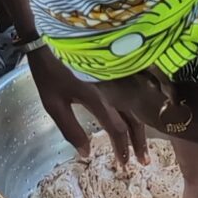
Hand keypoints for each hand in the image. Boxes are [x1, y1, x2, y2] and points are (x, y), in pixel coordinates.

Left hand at [31, 52, 149, 162]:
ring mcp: (122, 76)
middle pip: (135, 120)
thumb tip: (86, 153)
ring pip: (140, 106)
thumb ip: (71, 129)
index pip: (117, 130)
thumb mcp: (53, 104)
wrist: (50, 33)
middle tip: (143, 162)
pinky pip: (140, 89)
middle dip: (139, 143)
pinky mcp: (122, 66)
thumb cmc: (49, 70)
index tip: (124, 164)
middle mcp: (116, 89)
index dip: (122, 149)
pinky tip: (148, 114)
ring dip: (144, 126)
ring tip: (145, 144)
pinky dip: (146, 105)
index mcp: (99, 99)